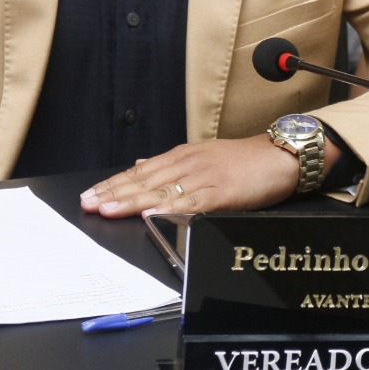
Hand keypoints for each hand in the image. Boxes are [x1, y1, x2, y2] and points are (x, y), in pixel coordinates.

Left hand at [79, 136, 301, 217]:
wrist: (281, 155)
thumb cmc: (245, 160)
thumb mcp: (203, 154)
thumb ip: (171, 163)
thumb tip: (140, 165)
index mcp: (182, 156)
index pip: (140, 171)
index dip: (113, 184)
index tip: (90, 194)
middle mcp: (188, 164)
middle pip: (144, 181)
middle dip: (112, 193)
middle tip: (87, 203)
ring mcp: (204, 177)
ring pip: (160, 191)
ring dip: (130, 201)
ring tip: (106, 209)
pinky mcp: (222, 192)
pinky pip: (192, 202)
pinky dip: (170, 208)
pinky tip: (151, 214)